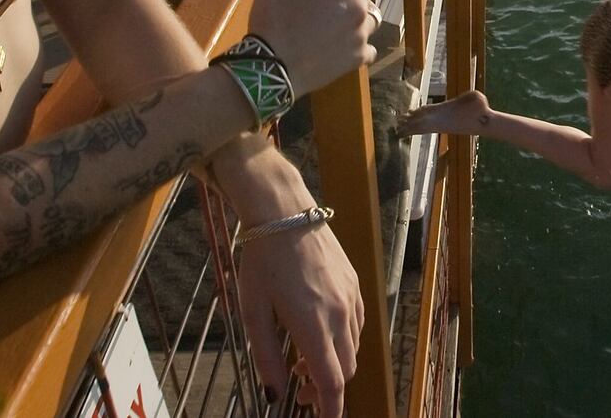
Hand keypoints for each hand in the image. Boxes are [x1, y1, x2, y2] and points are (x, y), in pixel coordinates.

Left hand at [234, 179, 362, 414]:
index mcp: (313, 325)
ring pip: (353, 346)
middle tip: (301, 391)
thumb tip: (275, 393)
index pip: (332, 382)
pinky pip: (356, 322)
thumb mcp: (253, 311)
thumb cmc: (261, 260)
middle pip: (346, 368)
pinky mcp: (354, 282)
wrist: (284, 212)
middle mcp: (339, 314)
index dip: (331, 408)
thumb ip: (266, 357)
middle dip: (328, 388)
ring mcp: (351, 296)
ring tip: (303, 359)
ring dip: (334, 362)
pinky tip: (320, 331)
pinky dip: (343, 339)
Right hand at [248, 0, 377, 96]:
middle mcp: (358, 8)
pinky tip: (344, 41)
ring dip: (360, 7)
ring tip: (342, 11)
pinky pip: (368, 45)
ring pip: (373, 13)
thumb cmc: (273, 24)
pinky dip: (358, 41)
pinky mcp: (358, 58)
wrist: (271, 70)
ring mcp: (361, 35)